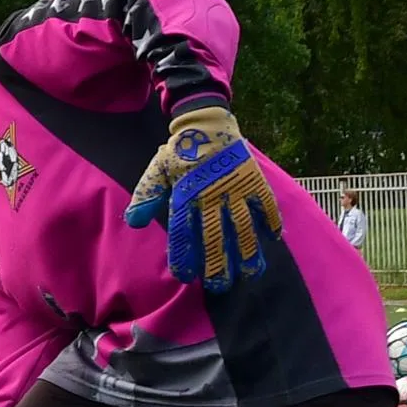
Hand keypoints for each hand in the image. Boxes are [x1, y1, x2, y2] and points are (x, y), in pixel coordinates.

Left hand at [125, 106, 280, 293]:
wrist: (207, 121)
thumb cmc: (181, 151)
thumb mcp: (158, 170)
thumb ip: (147, 196)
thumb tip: (133, 222)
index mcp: (186, 195)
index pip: (183, 234)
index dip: (183, 257)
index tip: (186, 276)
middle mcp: (211, 196)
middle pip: (214, 237)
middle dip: (217, 264)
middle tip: (219, 285)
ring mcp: (235, 188)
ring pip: (243, 227)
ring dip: (247, 251)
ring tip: (249, 273)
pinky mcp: (253, 180)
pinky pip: (265, 204)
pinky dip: (270, 221)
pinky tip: (273, 239)